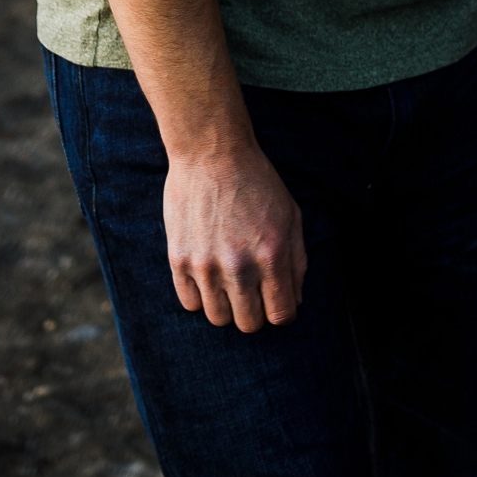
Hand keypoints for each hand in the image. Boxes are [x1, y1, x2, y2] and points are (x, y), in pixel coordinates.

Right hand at [162, 138, 305, 330]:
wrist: (210, 152)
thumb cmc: (256, 182)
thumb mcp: (290, 215)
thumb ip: (297, 262)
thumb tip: (294, 301)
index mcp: (272, 255)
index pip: (281, 315)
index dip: (281, 313)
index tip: (275, 302)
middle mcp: (239, 266)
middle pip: (249, 324)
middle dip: (255, 313)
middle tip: (252, 292)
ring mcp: (206, 265)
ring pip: (218, 318)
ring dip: (227, 306)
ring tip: (228, 283)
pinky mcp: (179, 259)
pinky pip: (190, 303)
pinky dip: (201, 297)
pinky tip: (208, 276)